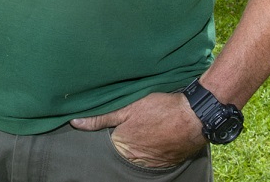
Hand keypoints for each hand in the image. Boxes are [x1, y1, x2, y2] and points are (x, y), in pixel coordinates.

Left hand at [70, 92, 203, 168]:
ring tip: (147, 128)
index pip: (108, 142)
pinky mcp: (167, 162)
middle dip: (125, 138)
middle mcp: (136, 159)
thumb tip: (75, 122)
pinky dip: (153, 148)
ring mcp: (153, 163)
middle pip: (123, 150)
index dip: (111, 130)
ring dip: (140, 144)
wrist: (194, 116)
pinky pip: (154, 158)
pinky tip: (157, 135)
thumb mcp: (128, 107)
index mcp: (123, 146)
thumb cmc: (160, 109)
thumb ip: (101, 117)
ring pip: (138, 155)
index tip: (118, 122)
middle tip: (135, 124)